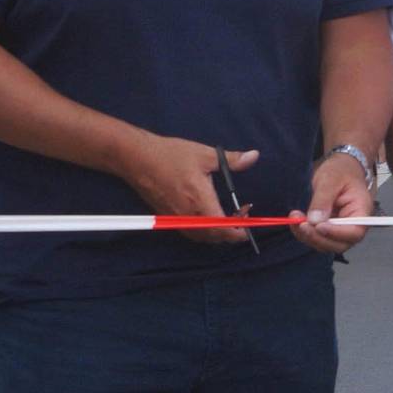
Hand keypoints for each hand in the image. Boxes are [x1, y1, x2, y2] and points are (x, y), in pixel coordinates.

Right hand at [115, 135, 260, 245]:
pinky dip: (203, 231)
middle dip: (231, 232)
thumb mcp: (206, 155)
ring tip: (228, 217)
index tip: (250, 225)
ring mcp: (176, 218)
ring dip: (217, 233)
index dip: (238, 231)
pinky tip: (209, 218)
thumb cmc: (171, 155)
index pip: (223, 227)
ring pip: (201, 237)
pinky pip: (189, 232)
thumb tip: (254, 156)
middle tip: (241, 215)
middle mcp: (187, 214)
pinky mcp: (167, 217)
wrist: (137, 158)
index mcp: (200, 200)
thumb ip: (232, 160)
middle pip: (214, 236)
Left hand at [286, 150, 372, 254]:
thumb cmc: (340, 170)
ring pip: (326, 244)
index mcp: (362, 210)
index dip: (336, 233)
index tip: (318, 226)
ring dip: (308, 237)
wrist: (341, 167)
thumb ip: (323, 200)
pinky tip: (295, 222)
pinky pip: (317, 238)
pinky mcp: (329, 228)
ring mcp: (341, 228)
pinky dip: (305, 234)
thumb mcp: (331, 179)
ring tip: (294, 220)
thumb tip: (315, 220)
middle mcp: (354, 223)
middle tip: (302, 225)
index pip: (355, 231)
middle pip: (340, 243)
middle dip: (318, 238)